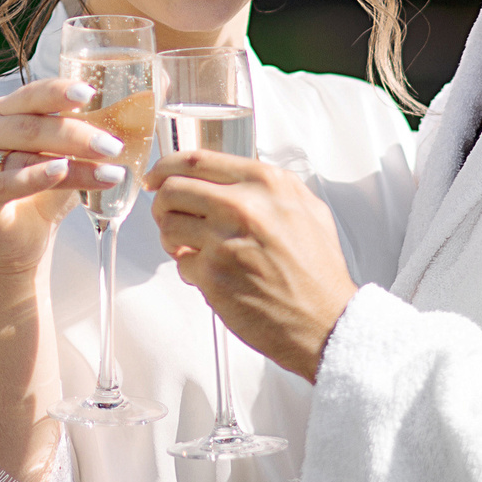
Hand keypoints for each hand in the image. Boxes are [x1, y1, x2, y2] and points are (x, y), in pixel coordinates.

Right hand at [0, 77, 131, 275]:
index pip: (31, 95)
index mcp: (2, 114)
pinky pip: (3, 183)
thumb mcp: (67, 162)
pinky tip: (60, 171)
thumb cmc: (42, 198)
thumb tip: (131, 121)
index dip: (58, 92)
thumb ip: (84, 142)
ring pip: (24, 155)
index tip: (90, 93)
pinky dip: (34, 177)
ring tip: (107, 171)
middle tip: (112, 146)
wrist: (18, 246)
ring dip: (71, 162)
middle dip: (76, 135)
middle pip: (30, 126)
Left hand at [146, 151, 358, 381]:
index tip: (156, 177)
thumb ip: (267, 188)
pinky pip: (181, 263)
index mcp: (266, 184)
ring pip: (168, 226)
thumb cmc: (317, 272)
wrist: (325, 321)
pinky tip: (213, 275)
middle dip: (162, 204)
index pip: (196, 160)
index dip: (165, 168)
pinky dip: (190, 270)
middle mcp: (244, 206)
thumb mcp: (306, 209)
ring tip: (192, 249)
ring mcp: (225, 240)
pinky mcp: (213, 274)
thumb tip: (228, 178)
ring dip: (172, 239)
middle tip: (167, 216)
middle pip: (172, 189)